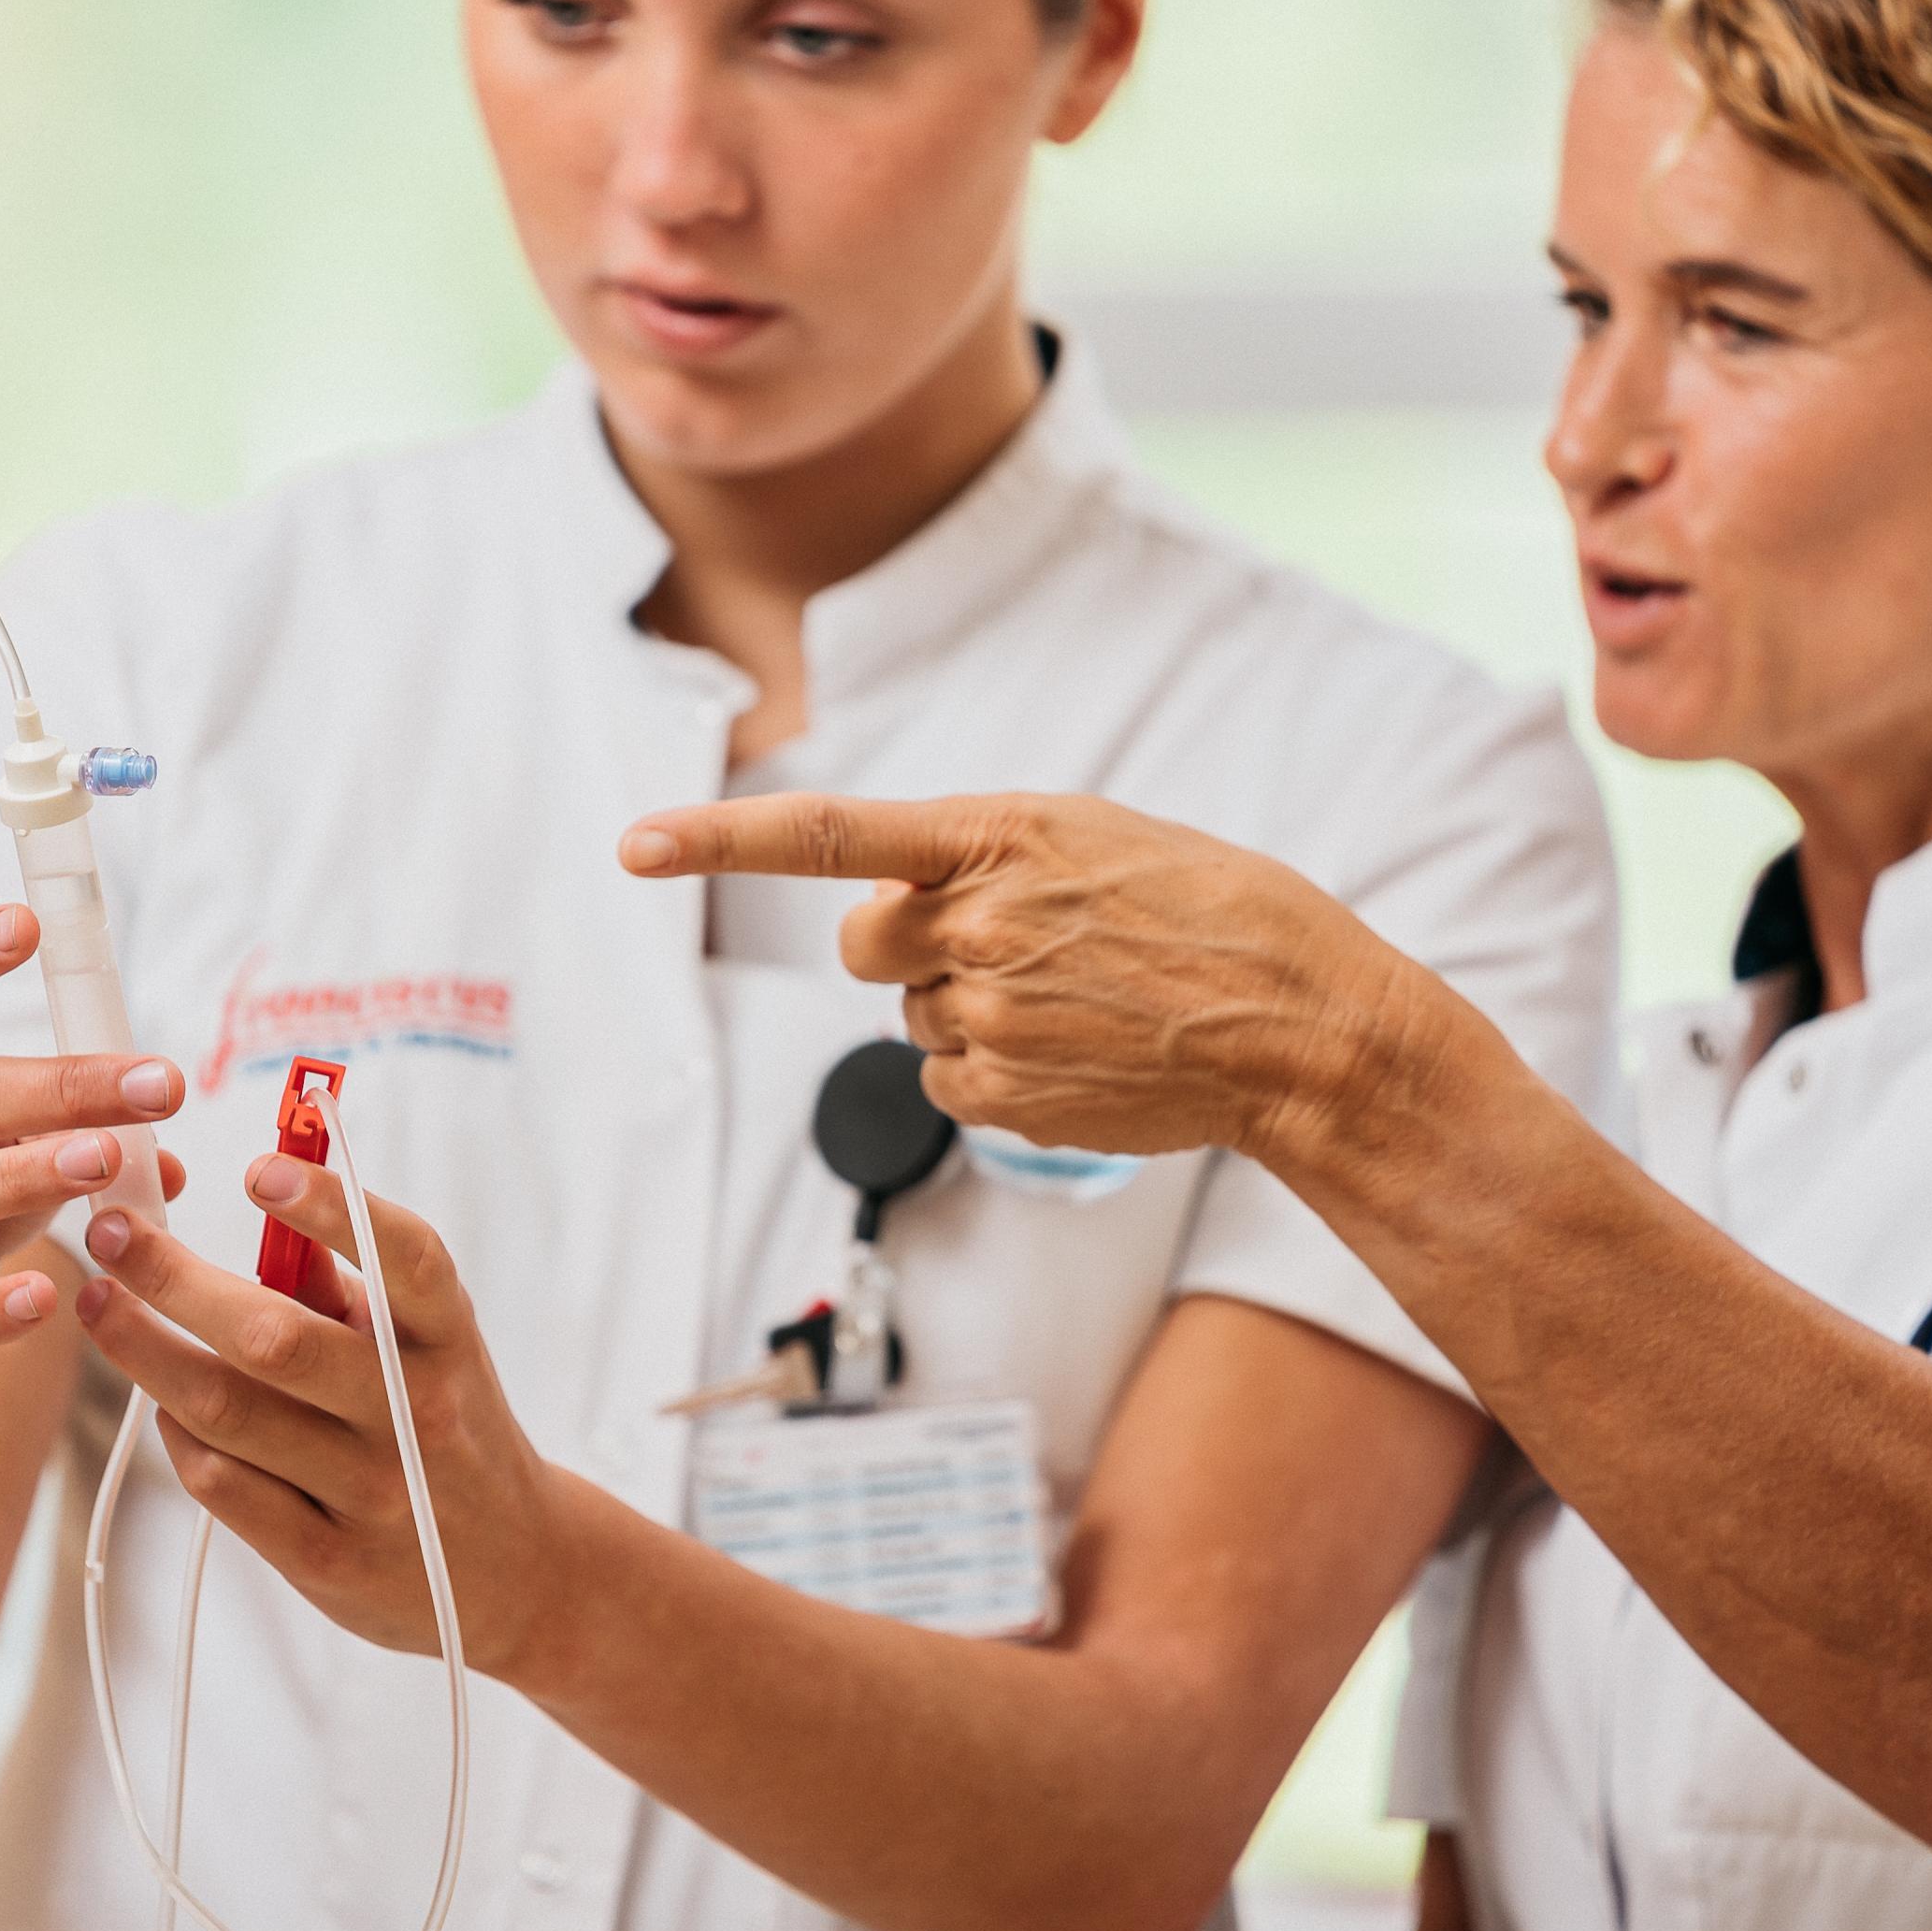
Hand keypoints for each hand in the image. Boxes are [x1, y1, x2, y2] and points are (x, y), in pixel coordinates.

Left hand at [71, 1153, 577, 1677]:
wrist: (518, 1569)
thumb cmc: (450, 1427)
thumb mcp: (430, 1346)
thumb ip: (352, 1285)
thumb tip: (271, 1205)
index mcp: (449, 1341)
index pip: (403, 1259)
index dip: (332, 1208)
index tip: (258, 1168)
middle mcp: (415, 1413)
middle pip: (275, 1339)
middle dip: (175, 1280)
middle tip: (111, 1234)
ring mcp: (371, 1492)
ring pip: (230, 1412)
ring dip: (147, 1352)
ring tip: (100, 1306)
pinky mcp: (326, 1559)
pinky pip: (224, 1485)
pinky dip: (179, 1434)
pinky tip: (162, 1402)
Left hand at [618, 792, 1448, 1171]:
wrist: (1297, 1020)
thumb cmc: (1204, 912)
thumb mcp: (1091, 838)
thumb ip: (980, 857)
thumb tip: (890, 898)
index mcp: (1000, 836)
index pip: (829, 834)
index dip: (720, 840)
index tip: (634, 845)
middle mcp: (979, 923)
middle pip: (863, 940)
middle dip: (905, 943)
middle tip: (1007, 944)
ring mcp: (989, 1014)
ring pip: (913, 1015)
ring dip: (970, 1007)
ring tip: (1078, 1000)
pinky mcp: (1003, 1095)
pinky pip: (948, 1083)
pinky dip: (994, 1073)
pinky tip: (1077, 1054)